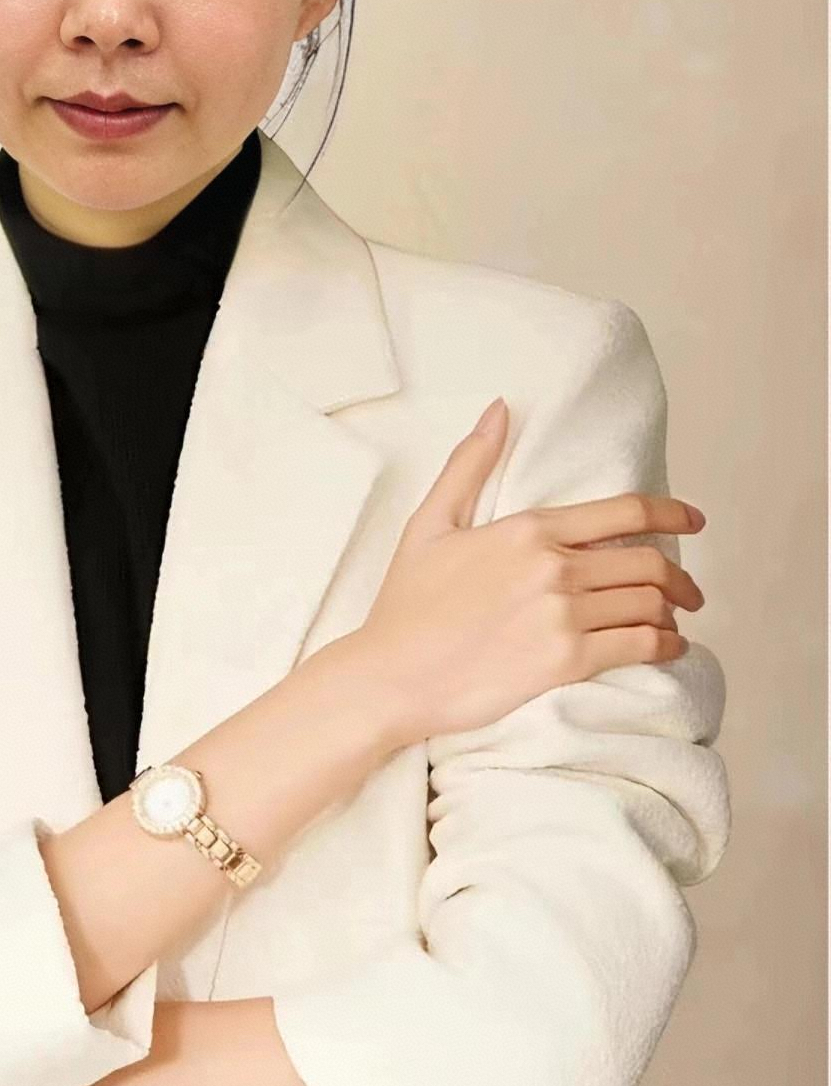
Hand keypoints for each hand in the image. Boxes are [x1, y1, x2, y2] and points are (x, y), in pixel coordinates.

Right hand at [312, 396, 706, 751]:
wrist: (391, 676)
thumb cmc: (407, 604)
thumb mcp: (430, 523)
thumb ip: (470, 463)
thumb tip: (500, 409)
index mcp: (528, 529)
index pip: (624, 511)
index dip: (672, 513)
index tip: (694, 521)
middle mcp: (553, 566)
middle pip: (648, 561)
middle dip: (680, 576)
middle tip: (689, 590)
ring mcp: (562, 615)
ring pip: (649, 603)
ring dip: (673, 612)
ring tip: (674, 620)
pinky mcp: (566, 662)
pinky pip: (639, 645)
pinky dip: (665, 645)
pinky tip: (668, 648)